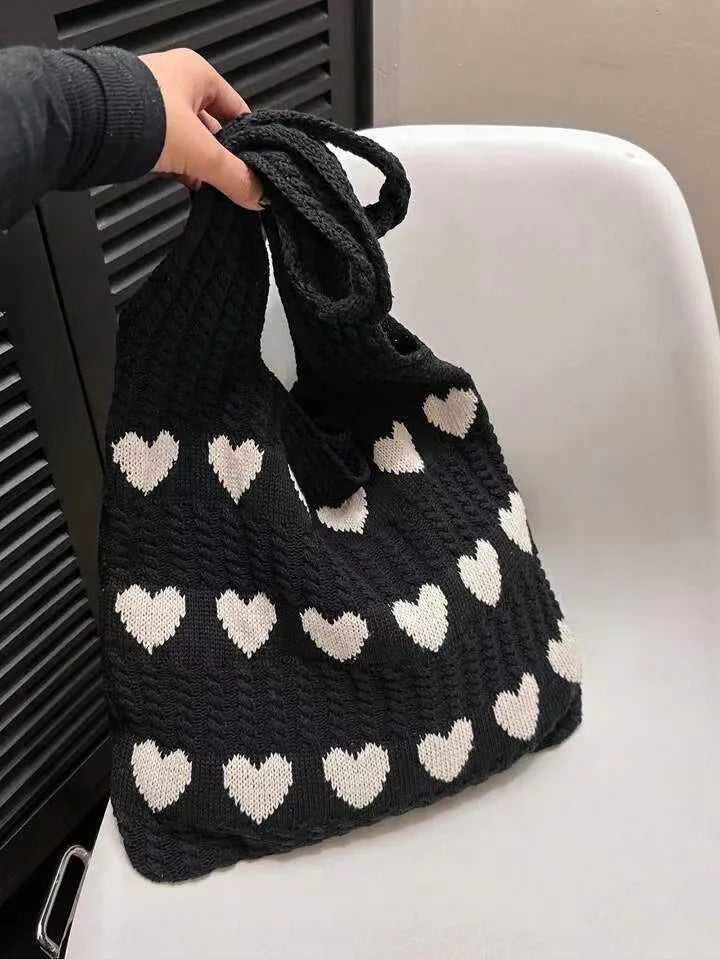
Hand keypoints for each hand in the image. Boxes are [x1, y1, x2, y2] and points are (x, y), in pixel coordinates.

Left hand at [139, 48, 261, 208]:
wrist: (88, 124)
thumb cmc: (144, 117)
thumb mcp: (201, 151)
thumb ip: (233, 175)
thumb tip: (257, 195)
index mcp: (197, 73)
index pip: (237, 108)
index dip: (247, 139)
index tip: (255, 167)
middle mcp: (174, 83)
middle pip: (212, 128)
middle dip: (220, 158)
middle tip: (231, 183)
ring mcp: (153, 104)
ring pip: (188, 141)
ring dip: (197, 166)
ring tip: (208, 187)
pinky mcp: (134, 125)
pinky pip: (165, 149)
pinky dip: (176, 167)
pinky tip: (184, 184)